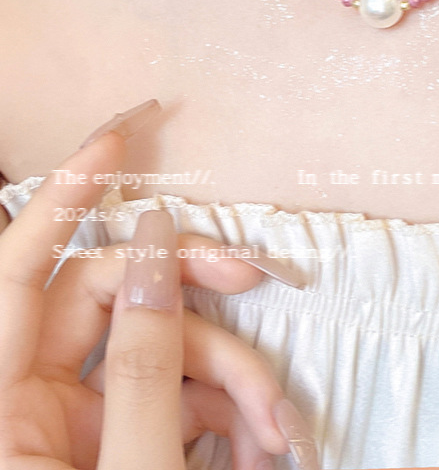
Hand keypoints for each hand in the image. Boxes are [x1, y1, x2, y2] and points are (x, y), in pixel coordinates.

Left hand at [0, 101, 319, 468]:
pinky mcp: (116, 438)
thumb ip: (147, 362)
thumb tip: (163, 253)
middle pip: (115, 299)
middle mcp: (27, 402)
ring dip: (229, 370)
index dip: (66, 195)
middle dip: (194, 290)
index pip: (21, 269)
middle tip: (257, 280)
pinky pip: (175, 391)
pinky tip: (258, 440)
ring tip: (276, 426)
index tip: (117, 137)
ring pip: (160, 345)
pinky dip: (224, 406)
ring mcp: (74, 420)